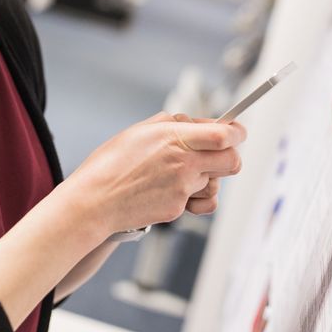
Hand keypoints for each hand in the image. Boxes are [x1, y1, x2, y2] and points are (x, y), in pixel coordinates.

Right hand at [64, 111, 246, 234]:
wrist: (93, 201)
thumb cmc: (111, 164)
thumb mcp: (140, 130)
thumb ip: (173, 124)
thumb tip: (197, 123)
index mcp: (174, 138)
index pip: (224, 135)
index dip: (237, 133)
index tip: (237, 131)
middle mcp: (183, 163)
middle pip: (232, 161)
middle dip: (230, 156)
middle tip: (218, 153)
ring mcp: (182, 188)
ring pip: (215, 182)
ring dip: (208, 177)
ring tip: (182, 174)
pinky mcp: (177, 209)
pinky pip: (200, 201)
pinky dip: (197, 198)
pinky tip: (180, 191)